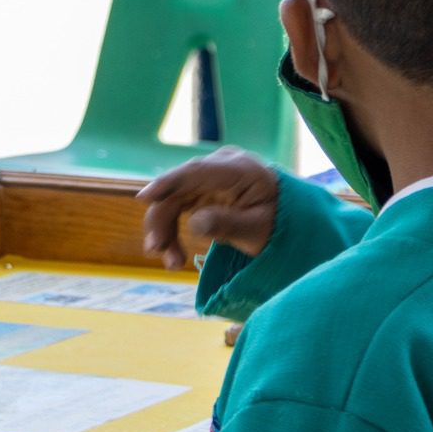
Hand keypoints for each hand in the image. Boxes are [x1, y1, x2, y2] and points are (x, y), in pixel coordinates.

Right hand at [138, 148, 279, 270]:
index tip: (144, 198)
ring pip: (173, 201)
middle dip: (162, 221)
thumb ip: (227, 224)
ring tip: (172, 263)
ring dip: (166, 231)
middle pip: (178, 190)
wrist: (288, 219)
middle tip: (156, 251)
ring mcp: (209, 178)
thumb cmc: (278, 223)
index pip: (196, 172)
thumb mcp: (257, 229)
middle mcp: (218, 167)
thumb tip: (194, 223)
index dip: (168, 183)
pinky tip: (174, 254)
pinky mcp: (202, 191)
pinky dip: (173, 230)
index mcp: (237, 169)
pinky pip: (179, 208)